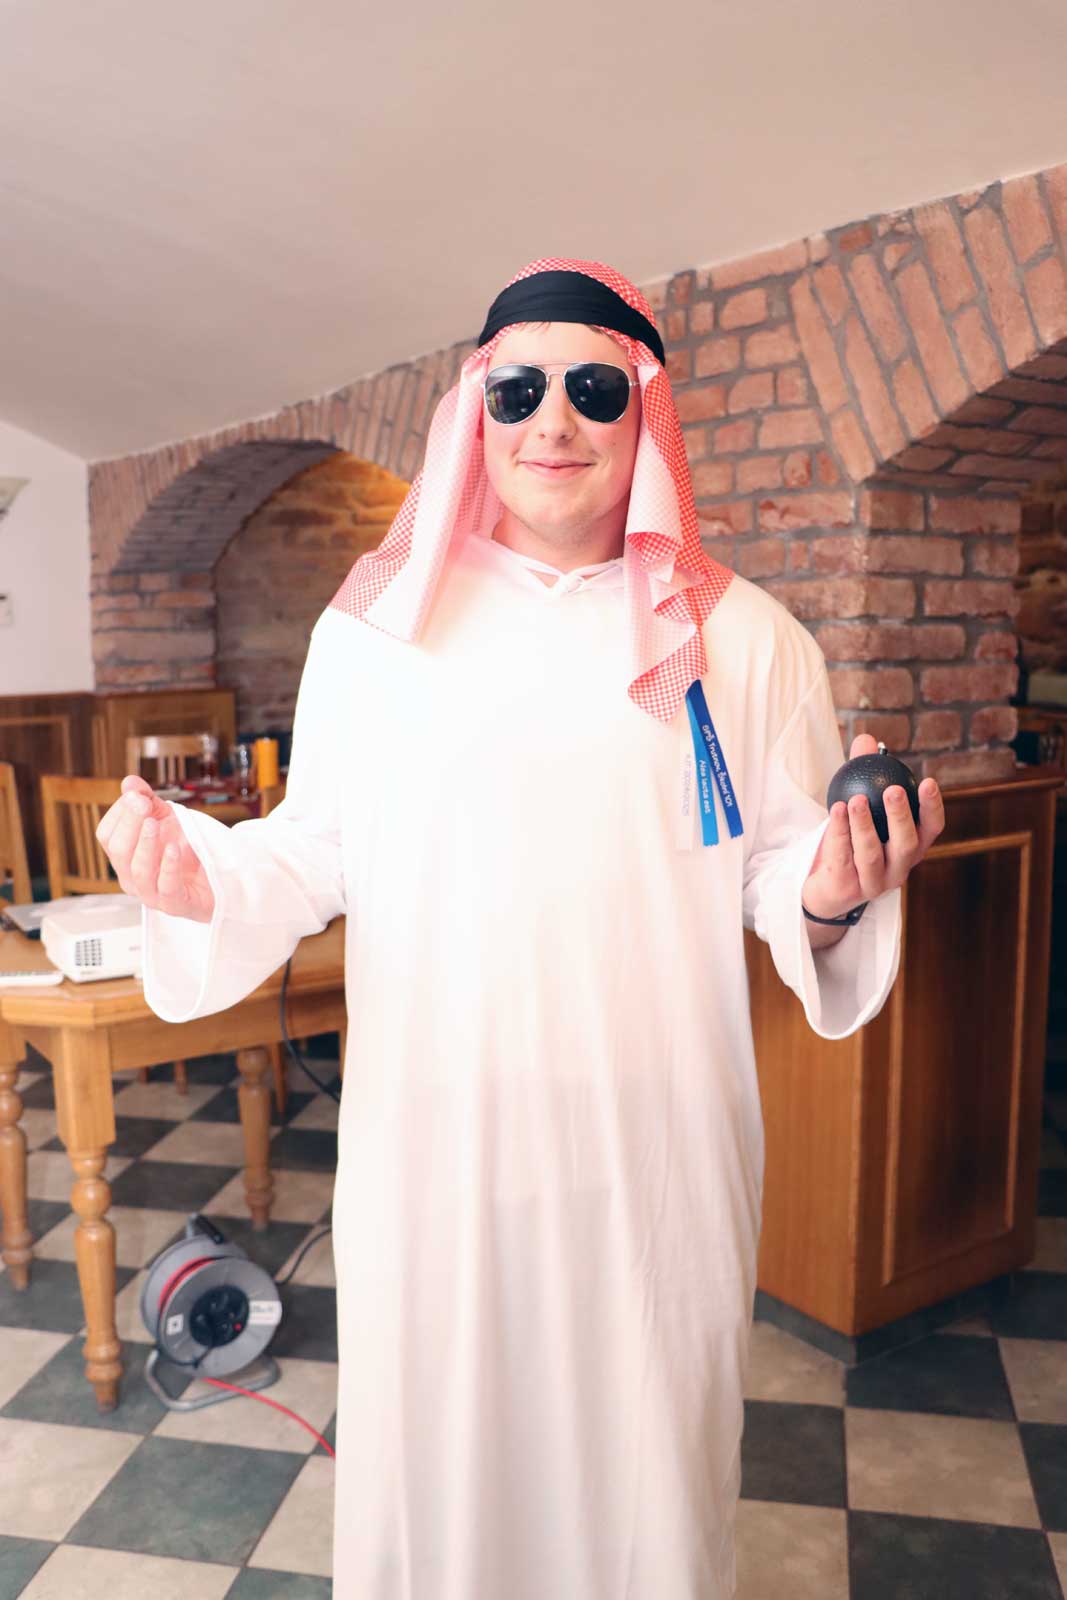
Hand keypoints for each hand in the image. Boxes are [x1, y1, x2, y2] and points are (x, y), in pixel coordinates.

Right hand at [95, 775, 215, 923]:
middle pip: (118, 851)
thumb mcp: (166, 817)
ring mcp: (151, 894)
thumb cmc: (186, 848)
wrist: (218, 875)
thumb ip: (146, 799)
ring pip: (137, 871)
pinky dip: (169, 866)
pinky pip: (166, 888)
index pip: (107, 835)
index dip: (120, 813)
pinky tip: (175, 847)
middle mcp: (131, 877)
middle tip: (144, 805)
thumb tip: (129, 782)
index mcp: (124, 856)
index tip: (137, 795)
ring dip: (145, 844)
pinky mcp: (175, 904)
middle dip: (130, 824)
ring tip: (155, 823)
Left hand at [802, 735, 944, 926]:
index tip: (927, 782)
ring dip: (865, 826)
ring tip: (856, 800)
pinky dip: (839, 834)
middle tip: (893, 790)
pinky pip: (843, 859)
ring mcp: (875, 883)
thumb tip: (867, 740)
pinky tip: (835, 811)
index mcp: (911, 847)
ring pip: (872, 855)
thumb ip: (863, 773)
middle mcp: (899, 868)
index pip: (931, 828)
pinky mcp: (848, 890)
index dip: (933, 807)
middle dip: (902, 817)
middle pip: (907, 845)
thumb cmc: (850, 840)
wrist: (823, 886)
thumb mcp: (858, 805)